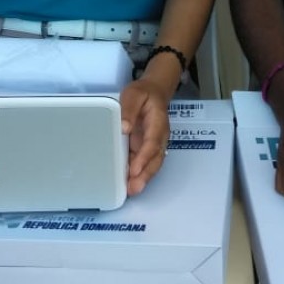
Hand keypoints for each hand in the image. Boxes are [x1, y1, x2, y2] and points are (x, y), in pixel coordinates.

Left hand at [119, 76, 170, 194]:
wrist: (153, 92)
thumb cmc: (143, 93)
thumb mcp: (134, 94)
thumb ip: (129, 109)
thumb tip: (124, 127)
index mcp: (157, 122)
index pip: (152, 142)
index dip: (144, 157)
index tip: (134, 169)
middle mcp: (159, 137)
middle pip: (156, 159)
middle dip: (145, 175)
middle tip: (133, 189)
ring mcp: (154, 144)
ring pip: (152, 164)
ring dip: (143, 179)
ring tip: (131, 191)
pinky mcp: (146, 148)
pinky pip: (144, 163)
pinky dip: (138, 175)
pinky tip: (127, 184)